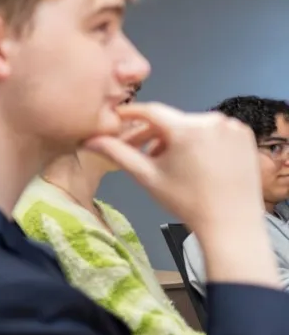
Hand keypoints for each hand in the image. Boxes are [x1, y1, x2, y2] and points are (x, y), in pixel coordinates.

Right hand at [84, 103, 264, 235]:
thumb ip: (117, 153)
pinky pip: (213, 131)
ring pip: (192, 126)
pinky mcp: (244, 136)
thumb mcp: (147, 176)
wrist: (231, 223)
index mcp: (187, 129)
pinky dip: (199, 142)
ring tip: (170, 164)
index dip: (131, 114)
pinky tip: (194, 164)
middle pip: (172, 121)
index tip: (118, 119)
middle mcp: (212, 120)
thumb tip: (90, 141)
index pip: (151, 111)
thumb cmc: (187, 202)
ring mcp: (232, 127)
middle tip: (142, 155)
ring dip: (176, 140)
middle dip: (154, 136)